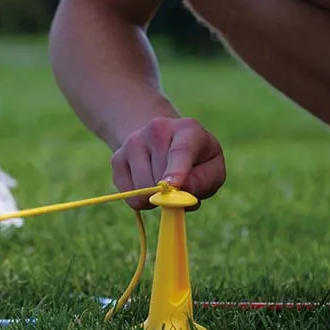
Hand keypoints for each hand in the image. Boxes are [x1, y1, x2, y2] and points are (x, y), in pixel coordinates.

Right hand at [111, 117, 225, 209]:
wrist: (163, 140)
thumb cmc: (196, 160)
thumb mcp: (212, 169)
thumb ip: (203, 181)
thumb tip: (178, 191)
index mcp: (188, 129)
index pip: (181, 151)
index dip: (176, 170)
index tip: (173, 185)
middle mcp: (157, 130)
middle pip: (159, 178)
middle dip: (171, 195)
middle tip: (180, 188)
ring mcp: (133, 142)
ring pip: (142, 190)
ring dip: (155, 199)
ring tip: (164, 184)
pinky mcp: (117, 158)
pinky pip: (129, 195)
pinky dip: (141, 200)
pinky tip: (149, 183)